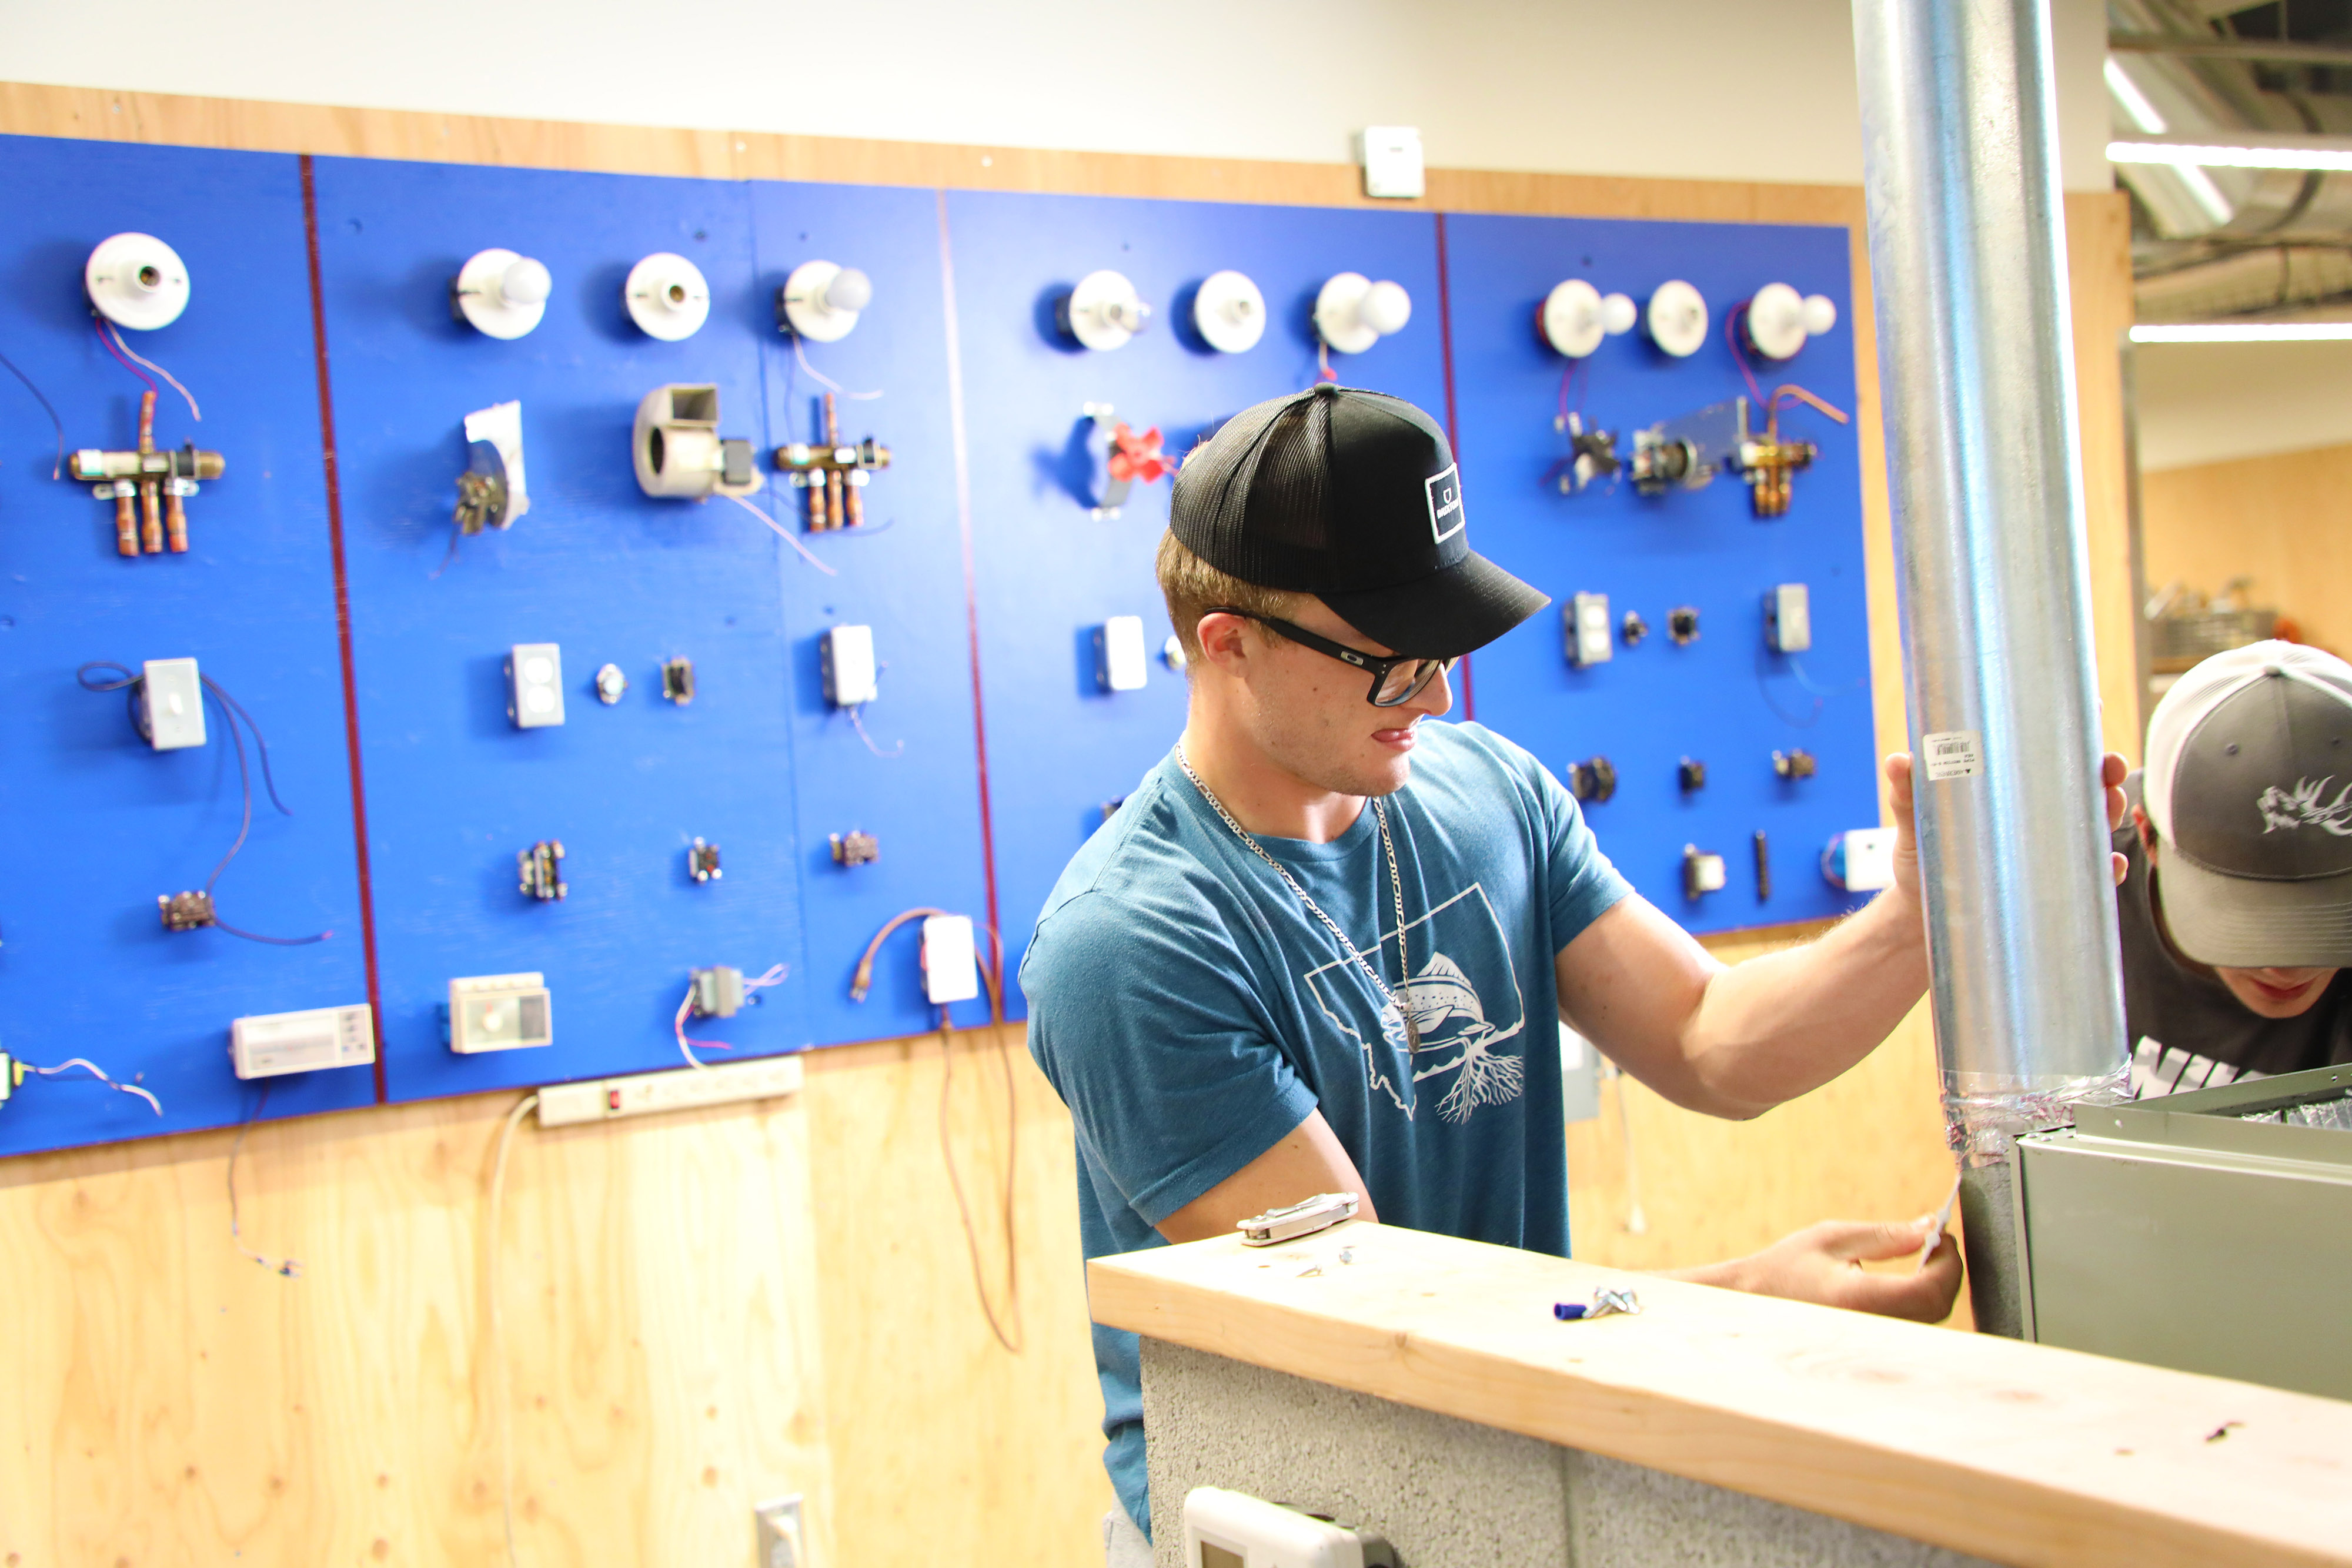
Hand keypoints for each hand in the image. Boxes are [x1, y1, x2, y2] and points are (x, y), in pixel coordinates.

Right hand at [1704, 1217, 1962, 1322]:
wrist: (1752, 1303)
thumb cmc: (1787, 1268)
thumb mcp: (1834, 1239)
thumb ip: (1886, 1235)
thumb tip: (1931, 1227)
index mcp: (1859, 1298)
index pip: (1930, 1290)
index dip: (1948, 1262)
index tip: (1942, 1235)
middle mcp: (1871, 1329)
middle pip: (1937, 1308)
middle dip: (1946, 1272)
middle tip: (1935, 1241)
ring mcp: (1872, 1343)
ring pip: (1929, 1319)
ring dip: (1935, 1286)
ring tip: (1921, 1257)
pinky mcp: (1872, 1348)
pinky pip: (1913, 1326)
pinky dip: (1921, 1300)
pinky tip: (1907, 1280)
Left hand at [1885, 750, 2131, 894]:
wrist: (1920, 917)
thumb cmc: (1922, 859)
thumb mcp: (1914, 823)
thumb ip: (1907, 794)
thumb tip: (1899, 760)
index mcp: (2009, 790)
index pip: (2048, 753)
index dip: (2074, 730)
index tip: (2089, 707)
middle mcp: (2036, 817)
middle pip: (2084, 785)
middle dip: (2105, 771)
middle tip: (2107, 765)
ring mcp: (2047, 852)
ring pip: (2095, 825)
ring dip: (2112, 812)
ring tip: (2111, 803)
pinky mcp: (2052, 889)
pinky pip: (2090, 877)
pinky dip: (2105, 869)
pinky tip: (2109, 863)